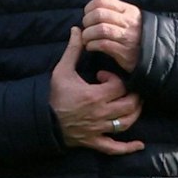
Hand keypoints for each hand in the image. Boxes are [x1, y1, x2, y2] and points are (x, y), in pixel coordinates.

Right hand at [50, 27, 143, 153]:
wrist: (38, 119)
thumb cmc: (51, 94)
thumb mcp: (61, 71)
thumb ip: (72, 51)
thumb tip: (77, 30)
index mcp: (94, 96)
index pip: (119, 85)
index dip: (115, 78)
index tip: (103, 75)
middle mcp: (100, 113)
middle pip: (130, 105)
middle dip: (133, 95)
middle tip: (129, 89)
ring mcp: (98, 129)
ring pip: (126, 123)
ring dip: (134, 114)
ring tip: (134, 106)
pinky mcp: (93, 141)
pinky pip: (114, 148)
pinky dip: (127, 147)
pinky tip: (139, 144)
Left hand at [81, 0, 143, 72]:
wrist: (156, 53)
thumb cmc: (135, 34)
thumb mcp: (129, 18)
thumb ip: (113, 12)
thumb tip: (89, 11)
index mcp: (128, 10)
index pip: (102, 1)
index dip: (89, 7)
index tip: (86, 15)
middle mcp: (129, 21)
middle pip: (99, 14)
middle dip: (87, 21)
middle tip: (86, 29)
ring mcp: (128, 37)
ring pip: (100, 29)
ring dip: (87, 35)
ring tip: (86, 39)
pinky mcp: (126, 52)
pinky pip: (103, 45)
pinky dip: (92, 45)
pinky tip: (90, 47)